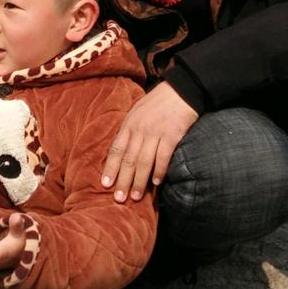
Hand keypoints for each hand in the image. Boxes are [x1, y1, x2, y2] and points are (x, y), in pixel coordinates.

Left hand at [101, 82, 198, 201]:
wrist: (182, 89)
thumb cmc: (159, 101)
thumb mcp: (138, 111)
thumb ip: (130, 129)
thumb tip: (122, 149)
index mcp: (129, 124)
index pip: (116, 149)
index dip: (110, 168)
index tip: (105, 184)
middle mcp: (139, 129)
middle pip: (128, 159)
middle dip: (123, 181)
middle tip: (119, 199)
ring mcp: (155, 132)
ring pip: (144, 161)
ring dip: (139, 181)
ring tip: (136, 197)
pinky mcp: (172, 134)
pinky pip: (163, 157)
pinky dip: (159, 171)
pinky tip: (157, 183)